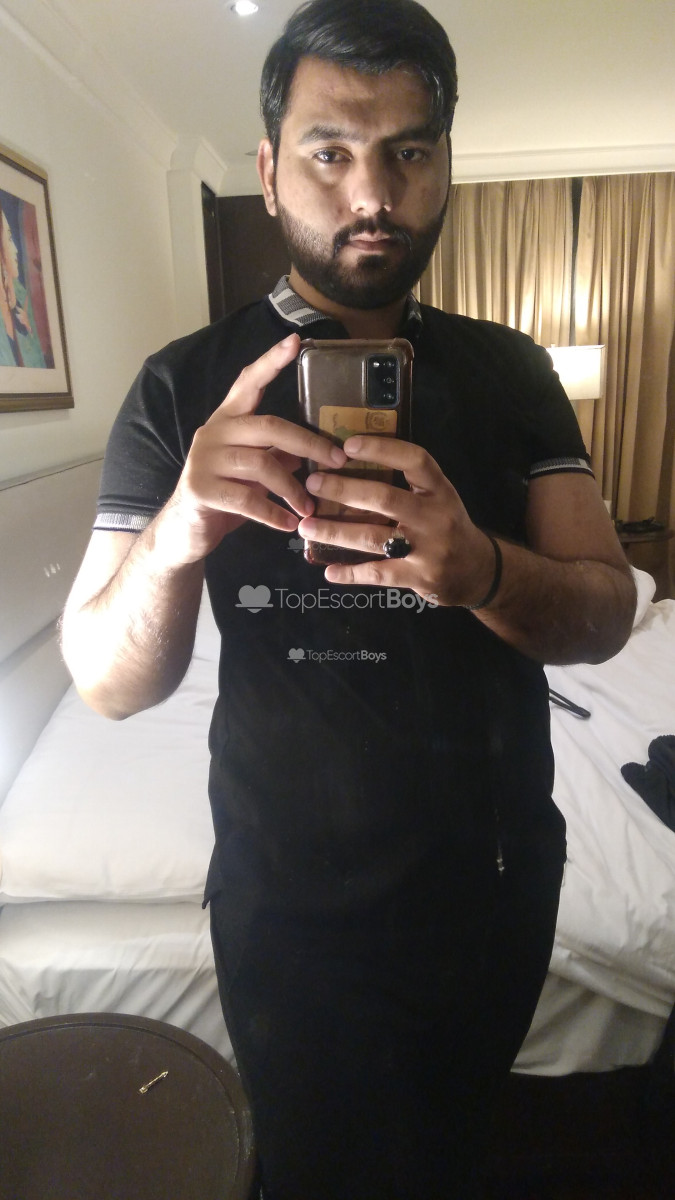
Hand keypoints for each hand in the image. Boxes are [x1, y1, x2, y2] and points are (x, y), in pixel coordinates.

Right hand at [155, 334, 346, 565]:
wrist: (184, 531)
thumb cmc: (225, 497)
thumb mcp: (254, 472)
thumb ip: (277, 455)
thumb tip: (316, 450)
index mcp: (227, 420)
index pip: (248, 383)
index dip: (270, 362)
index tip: (295, 342)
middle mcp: (214, 433)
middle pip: (269, 426)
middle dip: (309, 444)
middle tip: (337, 462)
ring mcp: (204, 460)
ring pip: (262, 464)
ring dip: (293, 489)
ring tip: (309, 509)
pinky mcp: (200, 489)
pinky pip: (248, 499)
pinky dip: (274, 514)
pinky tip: (289, 524)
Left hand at [297, 434, 496, 606]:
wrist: (478, 571)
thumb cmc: (447, 526)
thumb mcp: (439, 498)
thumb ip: (408, 484)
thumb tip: (353, 463)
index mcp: (440, 490)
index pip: (414, 460)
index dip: (381, 449)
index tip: (348, 445)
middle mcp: (435, 516)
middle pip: (385, 498)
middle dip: (344, 490)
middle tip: (312, 484)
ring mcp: (427, 549)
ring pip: (374, 537)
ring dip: (336, 532)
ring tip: (307, 527)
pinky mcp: (418, 578)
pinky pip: (379, 574)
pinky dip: (352, 573)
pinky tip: (329, 571)